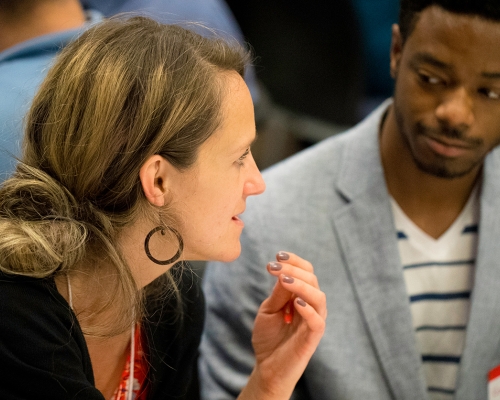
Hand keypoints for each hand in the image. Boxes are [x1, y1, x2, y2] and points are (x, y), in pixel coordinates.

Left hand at [238, 251, 326, 399]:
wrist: (266, 366)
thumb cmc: (268, 337)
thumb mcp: (268, 310)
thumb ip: (278, 294)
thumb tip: (283, 272)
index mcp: (301, 296)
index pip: (306, 272)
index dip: (295, 261)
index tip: (277, 255)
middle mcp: (311, 305)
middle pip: (312, 280)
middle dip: (293, 269)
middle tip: (274, 267)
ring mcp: (313, 321)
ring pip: (318, 297)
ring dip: (301, 285)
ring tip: (283, 280)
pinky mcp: (313, 338)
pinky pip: (317, 321)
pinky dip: (308, 309)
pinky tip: (293, 303)